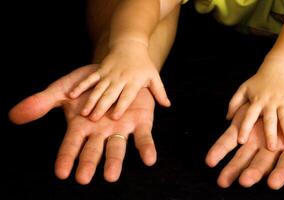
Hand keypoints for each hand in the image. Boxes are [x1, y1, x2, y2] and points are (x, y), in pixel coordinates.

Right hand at [9, 65, 157, 183]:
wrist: (117, 71)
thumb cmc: (89, 86)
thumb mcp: (64, 90)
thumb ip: (42, 103)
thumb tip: (13, 116)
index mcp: (82, 127)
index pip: (71, 145)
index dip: (67, 157)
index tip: (62, 173)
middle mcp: (101, 132)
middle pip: (94, 150)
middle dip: (89, 163)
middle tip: (84, 178)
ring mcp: (121, 128)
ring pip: (117, 147)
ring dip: (115, 161)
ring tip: (111, 176)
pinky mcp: (140, 123)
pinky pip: (143, 137)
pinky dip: (146, 148)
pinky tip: (148, 160)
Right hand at [69, 41, 169, 120]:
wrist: (130, 44)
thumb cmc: (144, 64)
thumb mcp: (154, 77)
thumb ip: (160, 92)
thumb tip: (168, 105)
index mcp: (133, 82)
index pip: (127, 96)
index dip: (121, 106)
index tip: (115, 117)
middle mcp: (120, 79)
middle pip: (110, 94)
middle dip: (102, 107)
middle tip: (94, 120)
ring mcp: (109, 74)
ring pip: (98, 89)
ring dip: (90, 100)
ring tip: (84, 113)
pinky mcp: (100, 70)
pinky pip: (89, 79)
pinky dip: (81, 86)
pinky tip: (72, 95)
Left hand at [207, 76, 283, 188]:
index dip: (281, 172)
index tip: (273, 183)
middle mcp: (276, 146)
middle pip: (262, 164)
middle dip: (252, 172)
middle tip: (241, 182)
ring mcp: (261, 136)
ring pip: (244, 154)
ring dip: (232, 166)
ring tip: (221, 179)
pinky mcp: (248, 124)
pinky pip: (233, 136)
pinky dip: (223, 146)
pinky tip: (211, 158)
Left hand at [227, 63, 283, 150]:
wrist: (280, 65)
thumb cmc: (261, 79)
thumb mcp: (244, 89)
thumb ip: (234, 103)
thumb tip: (227, 119)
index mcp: (256, 101)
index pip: (249, 116)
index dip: (245, 127)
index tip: (241, 141)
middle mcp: (269, 102)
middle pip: (269, 120)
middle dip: (269, 133)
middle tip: (270, 148)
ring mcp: (283, 100)